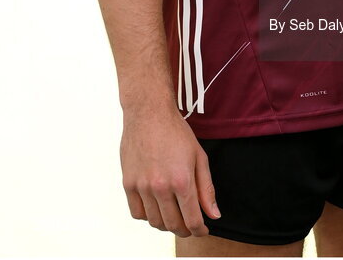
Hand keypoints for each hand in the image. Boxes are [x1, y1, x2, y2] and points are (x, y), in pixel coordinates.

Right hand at [120, 104, 220, 235]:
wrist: (149, 112)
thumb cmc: (175, 132)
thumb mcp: (199, 157)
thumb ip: (206, 188)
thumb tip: (213, 214)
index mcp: (181, 180)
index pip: (192, 220)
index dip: (199, 230)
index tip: (202, 230)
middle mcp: (160, 187)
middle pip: (173, 225)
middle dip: (185, 229)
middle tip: (189, 224)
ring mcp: (142, 186)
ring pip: (155, 222)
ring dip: (166, 224)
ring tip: (173, 214)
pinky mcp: (128, 183)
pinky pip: (137, 213)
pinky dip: (148, 216)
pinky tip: (156, 206)